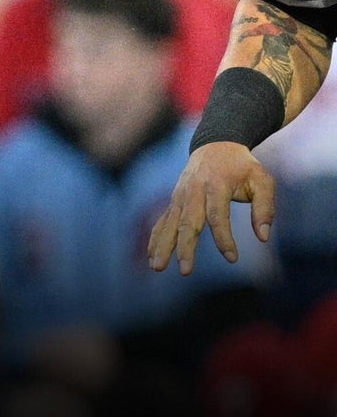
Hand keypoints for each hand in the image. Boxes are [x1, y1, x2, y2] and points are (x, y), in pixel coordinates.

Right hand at [148, 141, 274, 275]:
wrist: (215, 145)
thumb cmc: (242, 167)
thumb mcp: (262, 180)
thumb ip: (265, 207)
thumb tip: (263, 237)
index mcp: (216, 185)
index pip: (217, 216)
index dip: (224, 238)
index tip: (232, 258)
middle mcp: (193, 191)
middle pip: (187, 223)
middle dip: (185, 247)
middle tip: (185, 271)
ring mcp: (180, 196)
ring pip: (170, 224)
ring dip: (163, 246)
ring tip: (157, 268)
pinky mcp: (174, 201)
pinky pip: (162, 222)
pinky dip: (155, 239)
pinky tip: (152, 257)